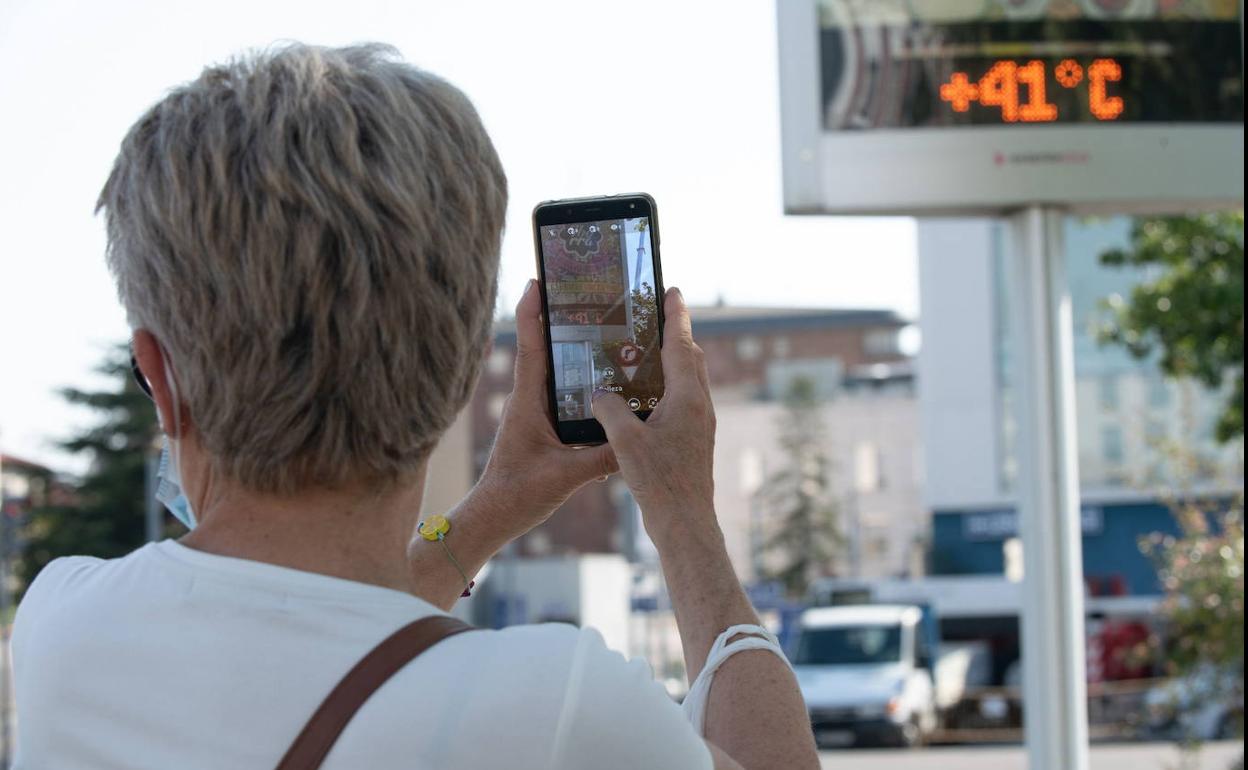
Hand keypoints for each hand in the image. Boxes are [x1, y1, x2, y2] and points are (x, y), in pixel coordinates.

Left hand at [473, 279, 618, 537]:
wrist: (494, 519)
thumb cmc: (517, 494)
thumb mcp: (565, 476)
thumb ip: (601, 458)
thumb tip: (636, 441)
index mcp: (528, 402)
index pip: (531, 347)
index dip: (534, 312)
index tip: (539, 280)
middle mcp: (531, 401)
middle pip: (547, 350)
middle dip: (563, 321)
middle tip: (586, 294)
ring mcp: (537, 414)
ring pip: (559, 373)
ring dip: (576, 352)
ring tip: (605, 331)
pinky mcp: (545, 430)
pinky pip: (567, 398)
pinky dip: (584, 385)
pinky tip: (607, 386)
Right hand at [590, 287, 717, 547]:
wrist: (686, 525)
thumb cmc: (660, 484)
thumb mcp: (626, 443)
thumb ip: (610, 410)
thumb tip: (599, 393)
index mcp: (687, 399)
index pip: (681, 345)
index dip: (675, 315)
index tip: (672, 290)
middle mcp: (699, 406)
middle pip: (690, 358)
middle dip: (675, 334)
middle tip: (657, 314)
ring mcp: (699, 424)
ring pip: (689, 380)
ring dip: (673, 360)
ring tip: (649, 349)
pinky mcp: (694, 441)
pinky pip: (683, 400)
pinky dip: (668, 385)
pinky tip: (646, 396)